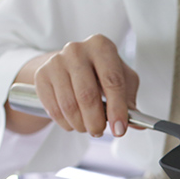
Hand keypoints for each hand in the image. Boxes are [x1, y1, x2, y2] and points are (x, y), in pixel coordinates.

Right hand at [9, 34, 138, 136]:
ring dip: (80, 124)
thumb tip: (138, 125)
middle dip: (96, 121)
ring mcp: (56, 61)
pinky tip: (73, 123)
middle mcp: (77, 50)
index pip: (112, 81)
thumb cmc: (102, 73)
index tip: (119, 130)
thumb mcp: (123, 80)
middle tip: (100, 132)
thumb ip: (130, 102)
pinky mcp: (41, 75)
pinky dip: (65, 123)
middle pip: (87, 95)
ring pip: (69, 105)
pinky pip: (53, 109)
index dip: (117, 109)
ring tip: (88, 127)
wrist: (71, 65)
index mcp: (102, 46)